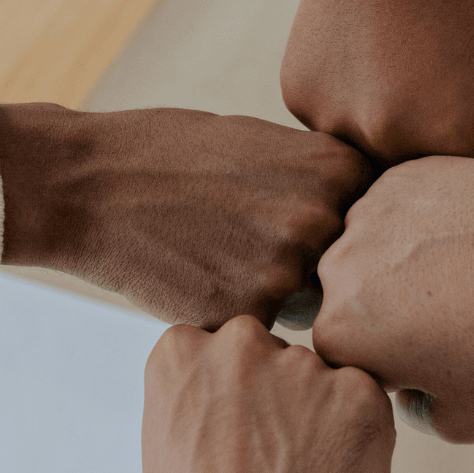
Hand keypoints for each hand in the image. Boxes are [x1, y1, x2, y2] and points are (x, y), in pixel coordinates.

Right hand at [0, 104, 370, 327]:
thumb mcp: (262, 143)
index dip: (350, 228)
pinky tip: (204, 281)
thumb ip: (321, 181)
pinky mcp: (248, 312)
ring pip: (314, 304)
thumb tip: (370, 220)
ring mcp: (288, 269)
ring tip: (229, 262)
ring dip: (285, 297)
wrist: (91, 186)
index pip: (383, 220)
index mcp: (337, 168)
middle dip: (321, 268)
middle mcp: (324, 217)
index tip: (312, 224)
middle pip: (355, 268)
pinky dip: (244, 316)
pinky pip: (270, 329)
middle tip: (261, 250)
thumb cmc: (174, 156)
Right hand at [131, 316, 394, 472]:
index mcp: (180, 352)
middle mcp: (240, 343)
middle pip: (269, 352)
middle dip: (275, 395)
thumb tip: (194, 426)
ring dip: (318, 414)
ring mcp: (302, 365)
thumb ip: (176, 423)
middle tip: (274, 456)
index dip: (232, 395)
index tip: (236, 432)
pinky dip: (358, 433)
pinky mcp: (360, 393)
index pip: (218, 348)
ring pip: (319, 378)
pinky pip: (363, 400)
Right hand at [285, 0, 473, 168]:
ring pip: (363, 156)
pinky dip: (342, 104)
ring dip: (376, 132)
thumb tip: (469, 192)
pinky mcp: (301, 106)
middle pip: (409, 180)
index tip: (465, 131)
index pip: (465, 186)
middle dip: (420, 151)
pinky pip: (329, 125)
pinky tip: (352, 58)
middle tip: (420, 95)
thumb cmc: (445, 4)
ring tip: (385, 72)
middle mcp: (388, 143)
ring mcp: (337, 127)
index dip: (468, 160)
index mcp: (447, 137)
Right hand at [313, 157, 473, 443]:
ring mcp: (368, 212)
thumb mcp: (465, 420)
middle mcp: (336, 268)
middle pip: (352, 301)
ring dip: (404, 263)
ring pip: (374, 250)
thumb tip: (404, 384)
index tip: (445, 359)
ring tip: (471, 275)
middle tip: (460, 316)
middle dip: (390, 312)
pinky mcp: (402, 174)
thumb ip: (412, 413)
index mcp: (338, 333)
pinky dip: (429, 224)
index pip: (348, 357)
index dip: (396, 366)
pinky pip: (402, 209)